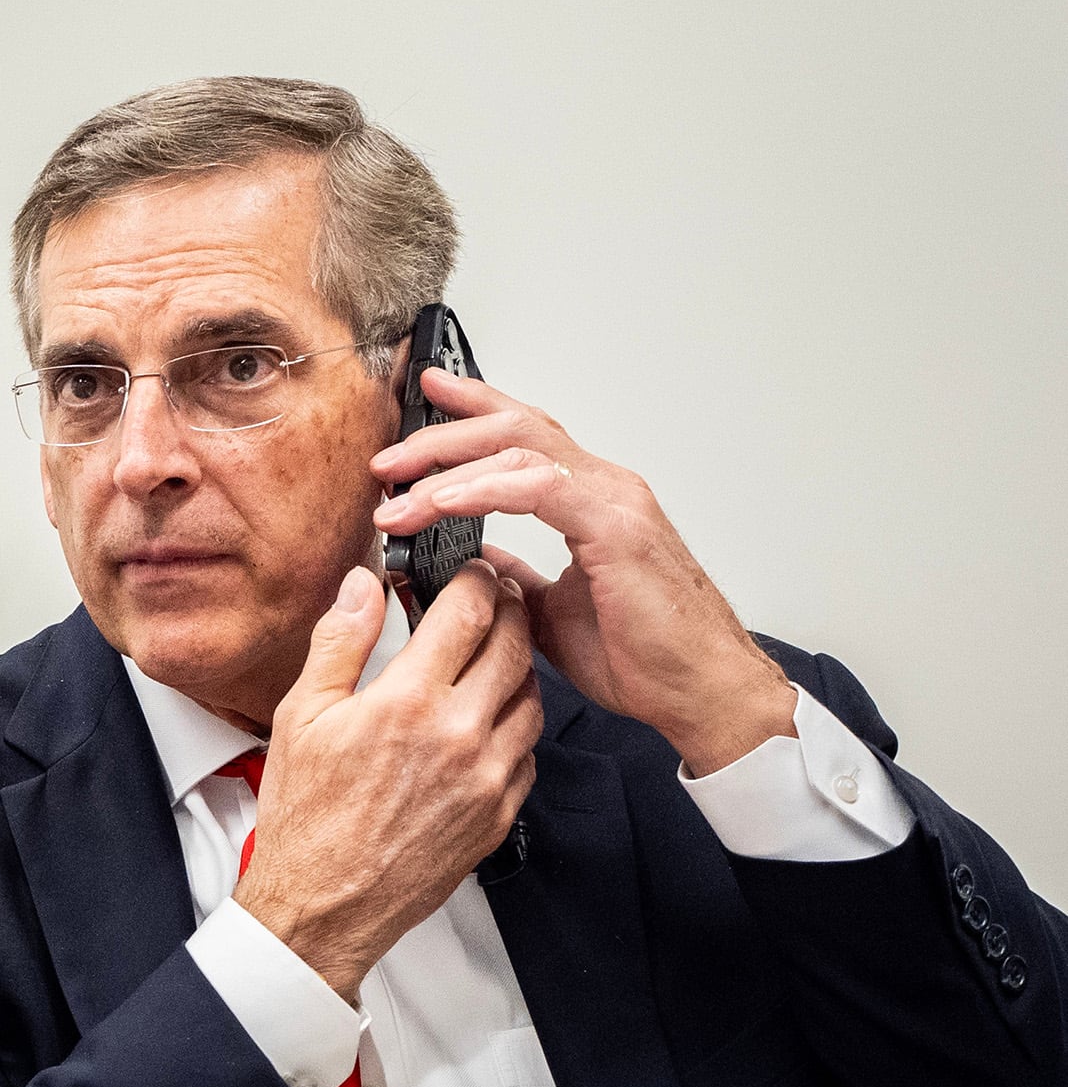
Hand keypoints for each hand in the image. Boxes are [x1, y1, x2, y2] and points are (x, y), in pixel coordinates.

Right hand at [240, 563, 541, 1005]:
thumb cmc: (305, 819)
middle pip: (514, 644)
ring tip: (491, 658)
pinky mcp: (500, 812)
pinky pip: (529, 752)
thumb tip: (361, 585)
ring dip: (517, 666)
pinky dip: (515, 725)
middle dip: (506, 610)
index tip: (464, 572)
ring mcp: (488, 777)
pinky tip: (486, 722)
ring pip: (533, 696)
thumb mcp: (301, 716)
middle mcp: (459, 734)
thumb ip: (340, 642)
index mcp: (408, 701)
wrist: (324, 905)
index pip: (469, 610)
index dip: (472, 579)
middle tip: (487, 602)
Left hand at [373, 367, 793, 774]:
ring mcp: (614, 501)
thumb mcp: (552, 612)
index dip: (473, 410)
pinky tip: (441, 502)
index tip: (425, 395)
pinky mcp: (617, 527)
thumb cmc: (645, 657)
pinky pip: (538, 487)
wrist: (700, 692)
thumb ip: (516, 577)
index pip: (524, 438)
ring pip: (519, 449)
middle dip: (443, 433)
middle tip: (387, 457)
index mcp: (590, 501)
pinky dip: (482, 490)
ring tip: (396, 491)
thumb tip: (477, 561)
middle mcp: (605, 488)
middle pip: (514, 428)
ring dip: (447, 465)